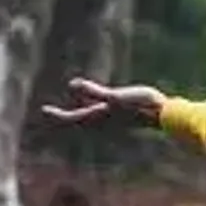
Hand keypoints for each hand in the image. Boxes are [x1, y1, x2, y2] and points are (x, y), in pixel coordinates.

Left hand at [40, 78, 166, 128]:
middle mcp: (102, 120)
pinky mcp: (120, 113)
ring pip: (88, 115)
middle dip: (63, 117)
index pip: (71, 119)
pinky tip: (91, 98)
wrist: (162, 115)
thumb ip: (93, 92)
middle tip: (48, 112)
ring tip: (72, 99)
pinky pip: (98, 109)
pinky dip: (90, 104)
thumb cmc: (140, 106)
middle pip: (76, 120)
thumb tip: (71, 84)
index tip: (43, 111)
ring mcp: (111, 118)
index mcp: (98, 118)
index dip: (56, 115)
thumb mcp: (115, 96)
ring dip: (77, 110)